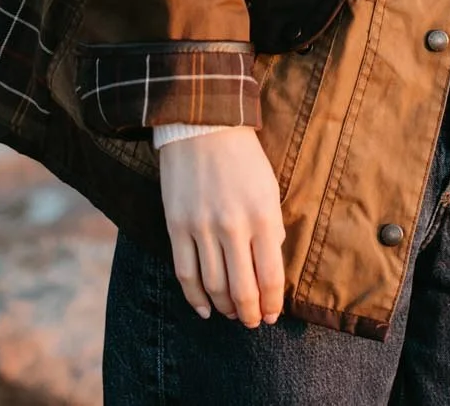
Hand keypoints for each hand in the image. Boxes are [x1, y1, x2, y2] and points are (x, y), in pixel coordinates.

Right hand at [157, 127, 284, 327]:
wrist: (202, 126)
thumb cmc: (243, 158)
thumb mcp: (270, 189)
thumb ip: (272, 228)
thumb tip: (270, 266)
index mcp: (263, 216)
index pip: (271, 276)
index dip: (273, 304)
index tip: (273, 315)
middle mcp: (233, 226)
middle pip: (243, 289)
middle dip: (251, 314)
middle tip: (253, 322)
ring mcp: (202, 227)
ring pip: (214, 286)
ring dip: (225, 308)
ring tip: (233, 314)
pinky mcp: (176, 226)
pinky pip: (185, 273)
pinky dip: (195, 298)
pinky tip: (204, 309)